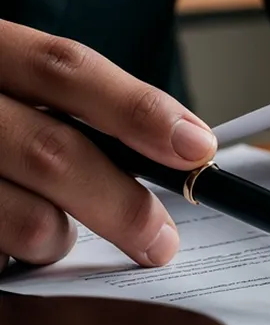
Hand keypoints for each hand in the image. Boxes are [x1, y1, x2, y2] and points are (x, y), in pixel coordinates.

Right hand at [0, 20, 216, 271]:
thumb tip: (176, 145)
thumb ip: (75, 107)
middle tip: (162, 241)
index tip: (196, 146)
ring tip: (55, 234)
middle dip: (123, 205)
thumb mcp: (12, 84)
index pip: (68, 68)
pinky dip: (11, 257)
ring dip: (59, 239)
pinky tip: (6, 241)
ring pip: (24, 219)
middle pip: (54, 152)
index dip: (138, 109)